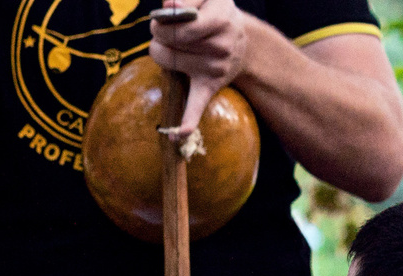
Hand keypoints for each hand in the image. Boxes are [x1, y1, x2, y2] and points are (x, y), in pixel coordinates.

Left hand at [151, 0, 249, 145]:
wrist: (243, 42)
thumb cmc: (216, 13)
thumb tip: (168, 6)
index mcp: (221, 19)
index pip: (179, 27)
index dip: (162, 24)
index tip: (161, 22)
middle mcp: (221, 47)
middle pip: (171, 44)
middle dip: (159, 37)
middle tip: (165, 34)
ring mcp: (215, 69)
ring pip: (170, 64)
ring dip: (162, 54)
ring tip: (174, 48)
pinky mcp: (209, 87)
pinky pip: (197, 107)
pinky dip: (187, 123)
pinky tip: (176, 136)